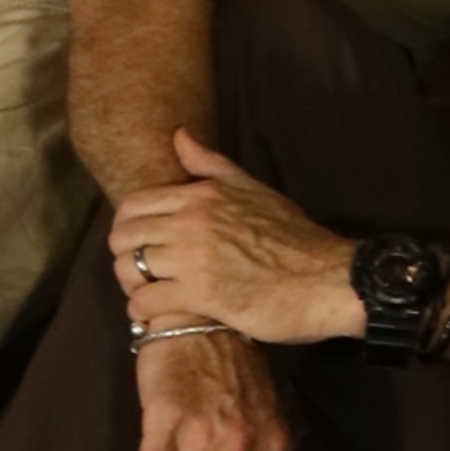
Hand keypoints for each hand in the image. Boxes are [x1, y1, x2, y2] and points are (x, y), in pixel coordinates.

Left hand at [109, 134, 358, 345]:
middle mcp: (190, 221)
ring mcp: (192, 258)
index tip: (141, 244)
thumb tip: (179, 136)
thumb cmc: (292, 237)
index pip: (133, 205)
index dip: (128, 227)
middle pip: (123, 236)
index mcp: (200, 195)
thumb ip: (210, 165)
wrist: (326, 279)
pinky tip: (159, 314)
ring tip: (151, 293)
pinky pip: (145, 302)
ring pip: (128, 269)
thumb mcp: (252, 189)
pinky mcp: (199, 295)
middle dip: (125, 256)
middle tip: (144, 272)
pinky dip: (144, 311)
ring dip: (133, 285)